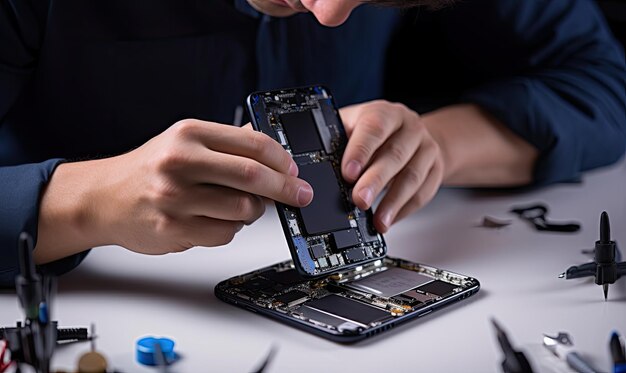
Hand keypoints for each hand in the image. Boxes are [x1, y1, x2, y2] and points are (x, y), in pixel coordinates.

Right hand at [35, 119, 312, 261]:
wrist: (104, 197)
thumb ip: (226, 143)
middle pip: (253, 176)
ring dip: (254, 210)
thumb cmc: (148, 169)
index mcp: (189, 134)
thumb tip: (270, 148)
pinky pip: (225, 233)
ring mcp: (176, 198)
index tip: (294, 171)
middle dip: (286, 188)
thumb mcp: (183, 141)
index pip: (253, 144)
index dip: (282, 160)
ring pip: (243, 209)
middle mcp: (181, 163)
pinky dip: (231, 228)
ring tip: (243, 205)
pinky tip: (217, 219)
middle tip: (299, 195)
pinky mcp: (174, 228)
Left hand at [340, 100, 444, 232]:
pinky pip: (423, 193)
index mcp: (386, 113)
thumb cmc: (377, 133)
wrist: (414, 134)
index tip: (348, 173)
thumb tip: (317, 163)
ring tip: (378, 220)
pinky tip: (390, 219)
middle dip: (375, 180)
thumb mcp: (354, 125)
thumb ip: (337, 140)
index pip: (374, 128)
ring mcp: (426, 148)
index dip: (361, 151)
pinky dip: (405, 210)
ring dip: (393, 202)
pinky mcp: (436, 170)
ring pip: (412, 177)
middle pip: (394, 155)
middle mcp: (410, 128)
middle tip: (360, 199)